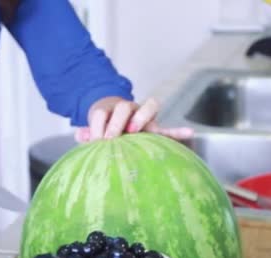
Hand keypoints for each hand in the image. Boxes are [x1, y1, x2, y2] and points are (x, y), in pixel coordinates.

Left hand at [74, 96, 192, 142]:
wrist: (122, 126)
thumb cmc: (106, 131)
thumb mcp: (94, 132)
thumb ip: (88, 132)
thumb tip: (81, 135)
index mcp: (110, 112)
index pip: (103, 112)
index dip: (99, 123)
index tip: (96, 138)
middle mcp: (129, 110)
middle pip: (124, 107)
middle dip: (117, 121)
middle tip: (112, 137)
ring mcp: (144, 118)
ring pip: (149, 106)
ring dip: (142, 117)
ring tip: (135, 130)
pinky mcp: (157, 130)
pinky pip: (169, 130)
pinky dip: (178, 132)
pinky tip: (189, 134)